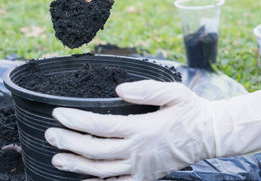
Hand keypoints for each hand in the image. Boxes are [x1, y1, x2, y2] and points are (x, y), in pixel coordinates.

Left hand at [45, 80, 260, 179]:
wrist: (210, 136)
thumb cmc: (191, 111)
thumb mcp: (174, 93)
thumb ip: (146, 90)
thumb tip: (119, 89)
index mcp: (143, 129)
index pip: (101, 126)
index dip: (77, 120)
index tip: (58, 114)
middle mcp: (138, 151)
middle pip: (96, 150)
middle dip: (69, 142)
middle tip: (49, 135)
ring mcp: (141, 168)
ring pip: (103, 171)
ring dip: (77, 165)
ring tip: (57, 159)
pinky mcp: (146, 177)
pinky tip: (82, 180)